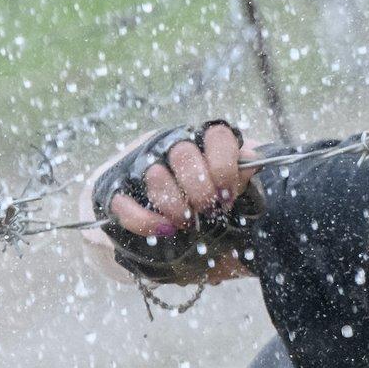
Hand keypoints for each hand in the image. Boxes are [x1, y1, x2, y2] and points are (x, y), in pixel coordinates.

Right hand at [90, 120, 263, 285]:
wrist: (168, 231)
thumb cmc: (207, 206)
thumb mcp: (230, 189)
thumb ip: (243, 175)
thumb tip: (255, 163)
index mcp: (202, 144)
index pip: (216, 135)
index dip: (223, 165)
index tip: (228, 193)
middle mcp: (170, 147)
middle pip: (183, 153)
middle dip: (200, 189)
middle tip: (207, 210)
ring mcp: (140, 166)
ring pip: (155, 175)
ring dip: (174, 205)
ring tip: (185, 222)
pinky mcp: (114, 190)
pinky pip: (124, 202)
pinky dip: (145, 220)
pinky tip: (163, 230)